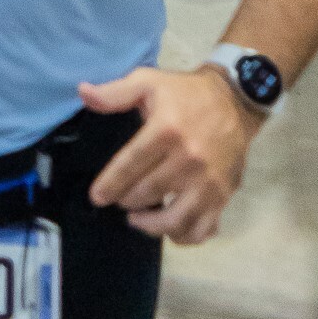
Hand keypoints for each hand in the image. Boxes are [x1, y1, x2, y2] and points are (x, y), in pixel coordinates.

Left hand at [81, 66, 259, 242]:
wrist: (235, 101)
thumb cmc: (185, 93)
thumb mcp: (148, 81)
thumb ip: (114, 92)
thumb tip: (82, 93)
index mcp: (167, 130)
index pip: (132, 164)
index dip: (111, 183)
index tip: (97, 197)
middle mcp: (189, 159)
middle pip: (149, 192)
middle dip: (127, 201)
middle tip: (118, 200)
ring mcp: (209, 181)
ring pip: (176, 219)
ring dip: (152, 226)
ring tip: (137, 219)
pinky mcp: (224, 195)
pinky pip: (204, 228)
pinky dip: (185, 237)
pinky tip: (169, 230)